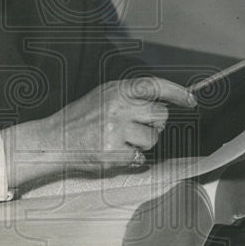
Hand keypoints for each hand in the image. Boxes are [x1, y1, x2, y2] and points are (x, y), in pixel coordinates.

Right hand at [2, 77, 195, 180]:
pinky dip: (131, 159)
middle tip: (139, 128)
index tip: (191, 101)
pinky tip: (114, 153)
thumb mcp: (103, 97)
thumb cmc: (79, 120)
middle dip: (155, 124)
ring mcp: (117, 129)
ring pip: (152, 139)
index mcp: (117, 90)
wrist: (53, 141)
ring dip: (142, 144)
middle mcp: (118, 106)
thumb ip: (130, 97)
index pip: (155, 86)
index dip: (177, 93)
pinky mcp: (114, 151)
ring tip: (120, 142)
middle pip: (161, 115)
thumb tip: (161, 102)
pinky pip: (139, 158)